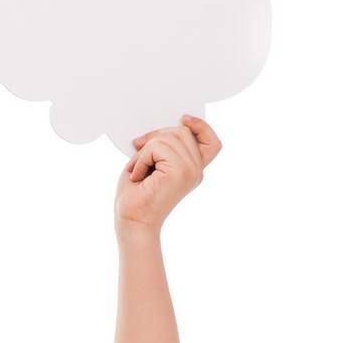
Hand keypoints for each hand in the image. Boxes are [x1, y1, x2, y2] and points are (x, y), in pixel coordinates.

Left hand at [114, 114, 221, 234]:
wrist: (131, 223)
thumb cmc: (135, 198)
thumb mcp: (150, 165)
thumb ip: (163, 147)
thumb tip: (161, 129)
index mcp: (193, 170)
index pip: (212, 142)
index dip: (201, 126)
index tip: (183, 119)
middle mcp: (196, 171)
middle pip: (182, 132)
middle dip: (156, 136)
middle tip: (138, 150)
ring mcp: (190, 171)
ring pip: (169, 136)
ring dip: (145, 150)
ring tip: (138, 170)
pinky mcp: (179, 172)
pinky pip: (157, 147)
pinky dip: (141, 159)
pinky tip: (137, 176)